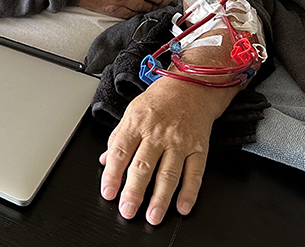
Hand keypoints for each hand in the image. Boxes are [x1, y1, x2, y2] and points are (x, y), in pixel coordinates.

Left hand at [98, 76, 232, 224]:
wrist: (192, 87)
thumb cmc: (159, 100)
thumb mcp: (132, 112)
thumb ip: (118, 138)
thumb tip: (105, 162)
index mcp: (137, 123)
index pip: (121, 152)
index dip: (113, 175)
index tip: (108, 193)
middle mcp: (157, 133)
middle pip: (143, 166)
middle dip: (134, 191)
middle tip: (127, 210)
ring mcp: (179, 142)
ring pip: (168, 173)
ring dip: (160, 198)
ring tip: (153, 217)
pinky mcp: (198, 148)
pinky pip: (195, 173)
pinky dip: (189, 192)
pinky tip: (182, 207)